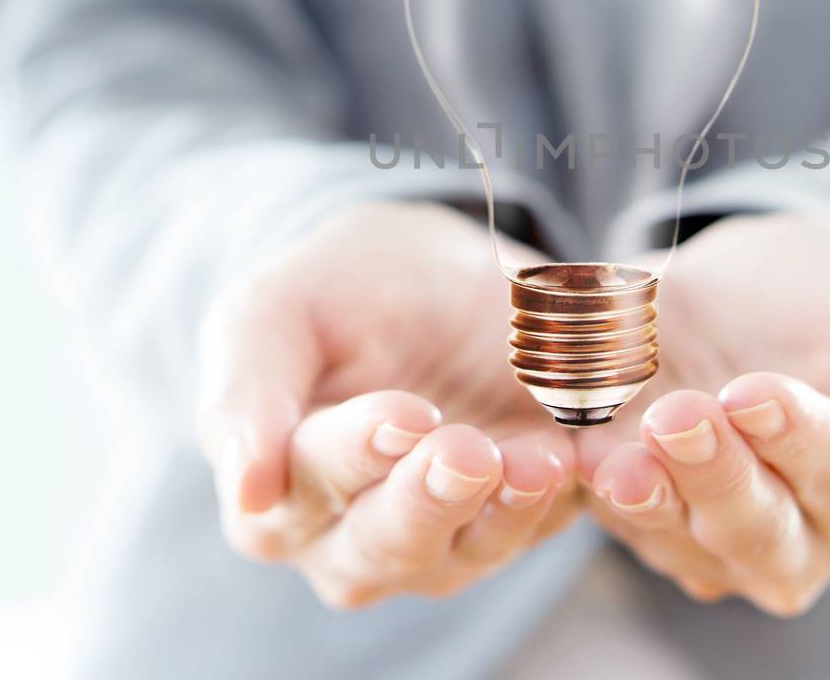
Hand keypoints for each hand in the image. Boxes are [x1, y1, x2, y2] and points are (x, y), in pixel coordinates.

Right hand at [196, 201, 575, 606]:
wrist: (432, 278)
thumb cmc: (338, 292)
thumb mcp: (276, 310)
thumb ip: (246, 387)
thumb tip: (248, 489)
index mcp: (278, 491)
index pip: (310, 481)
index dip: (355, 452)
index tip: (405, 415)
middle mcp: (350, 539)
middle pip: (388, 541)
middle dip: (431, 497)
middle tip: (469, 450)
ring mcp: (438, 544)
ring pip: (468, 550)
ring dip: (506, 510)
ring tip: (540, 459)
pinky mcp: (515, 525)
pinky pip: (540, 527)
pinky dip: (563, 497)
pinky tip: (583, 457)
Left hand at [578, 213, 829, 614]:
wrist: (752, 287)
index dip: (796, 436)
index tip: (753, 392)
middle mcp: (800, 539)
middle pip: (757, 526)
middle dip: (717, 473)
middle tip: (680, 414)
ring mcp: (714, 540)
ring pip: (682, 536)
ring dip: (651, 498)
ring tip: (620, 458)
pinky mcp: (643, 519)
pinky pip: (619, 518)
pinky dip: (597, 491)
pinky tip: (577, 458)